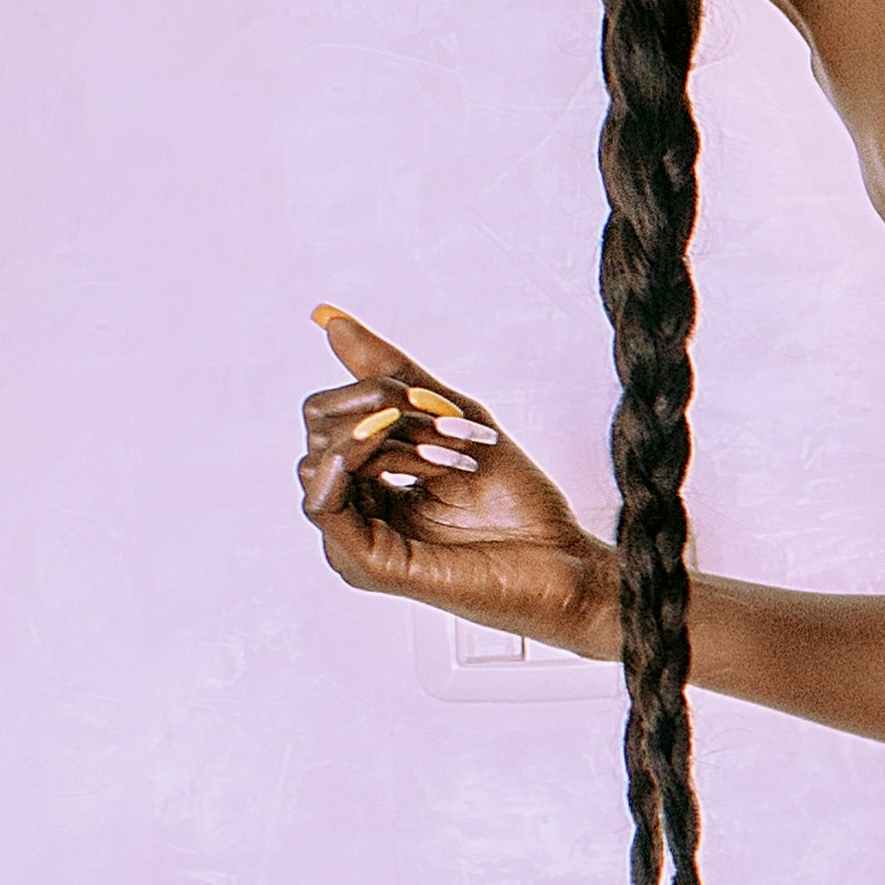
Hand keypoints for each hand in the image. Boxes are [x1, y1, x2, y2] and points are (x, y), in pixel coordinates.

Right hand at [298, 306, 610, 646]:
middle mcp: (355, 514)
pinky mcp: (368, 566)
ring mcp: (356, 543)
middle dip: (384, 411)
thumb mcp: (452, 418)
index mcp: (369, 485)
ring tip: (450, 460)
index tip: (444, 408)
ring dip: (388, 439)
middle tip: (452, 431)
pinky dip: (347, 465)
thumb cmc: (519, 504)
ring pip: (320, 460)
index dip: (376, 393)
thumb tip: (328, 318)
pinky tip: (386, 452)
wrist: (564, 561)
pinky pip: (323, 505)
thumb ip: (393, 374)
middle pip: (320, 430)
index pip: (326, 416)